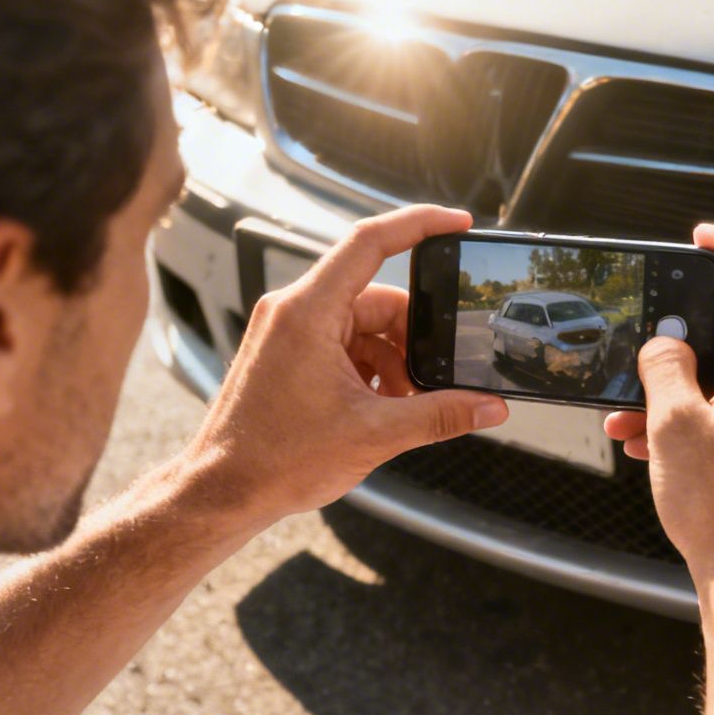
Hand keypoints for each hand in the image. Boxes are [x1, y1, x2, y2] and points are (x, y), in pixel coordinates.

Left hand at [182, 206, 506, 526]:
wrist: (224, 491)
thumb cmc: (275, 460)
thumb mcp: (375, 434)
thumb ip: (441, 415)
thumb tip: (490, 408)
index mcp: (308, 312)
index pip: (370, 242)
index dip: (419, 224)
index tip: (458, 223)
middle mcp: (294, 312)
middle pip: (378, 299)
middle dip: (413, 339)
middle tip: (434, 380)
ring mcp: (289, 333)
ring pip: (364, 327)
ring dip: (393, 362)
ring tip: (403, 406)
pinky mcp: (289, 355)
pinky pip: (345, 346)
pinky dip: (371, 371)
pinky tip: (380, 409)